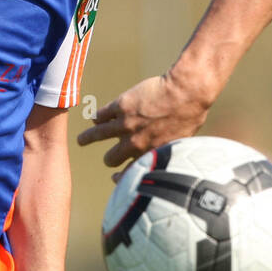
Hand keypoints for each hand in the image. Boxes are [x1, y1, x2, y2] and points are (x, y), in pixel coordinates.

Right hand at [76, 72, 211, 169]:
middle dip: (110, 160)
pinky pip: (102, 114)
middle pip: (112, 158)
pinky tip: (96, 118)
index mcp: (150, 154)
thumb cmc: (190, 115)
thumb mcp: (181, 141)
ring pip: (98, 135)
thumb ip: (166, 150)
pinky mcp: (121, 105)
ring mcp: (125, 124)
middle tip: (108, 159)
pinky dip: (98, 117)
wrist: (186, 92)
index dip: (121, 178)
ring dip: (87, 138)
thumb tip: (163, 157)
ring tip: (81, 141)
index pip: (129, 174)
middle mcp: (134, 143)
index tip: (116, 178)